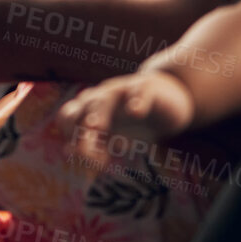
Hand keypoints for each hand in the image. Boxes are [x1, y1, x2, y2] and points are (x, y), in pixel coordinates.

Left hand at [57, 71, 195, 166]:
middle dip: (79, 124)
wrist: (172, 101)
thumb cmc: (138, 124)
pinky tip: (136, 113)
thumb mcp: (115, 140)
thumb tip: (68, 151)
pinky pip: (141, 89)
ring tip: (98, 128)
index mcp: (92, 110)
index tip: (78, 154)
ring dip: (100, 111)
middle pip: (84, 105)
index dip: (69, 134)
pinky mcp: (149, 87)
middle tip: (80, 146)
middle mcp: (105, 97)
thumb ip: (94, 149)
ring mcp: (126, 90)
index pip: (69, 117)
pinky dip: (137, 100)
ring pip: (108, 95)